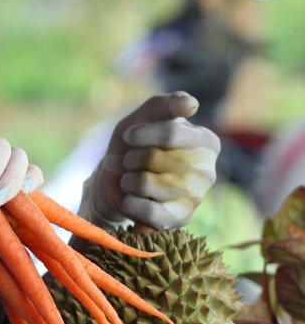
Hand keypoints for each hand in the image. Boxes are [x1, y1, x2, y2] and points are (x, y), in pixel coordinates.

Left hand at [79, 91, 219, 229]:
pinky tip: (134, 199)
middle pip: (153, 158)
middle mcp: (208, 171)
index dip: (140, 134)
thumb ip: (164, 104)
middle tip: (132, 162)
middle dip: (131, 158)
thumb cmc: (134, 144)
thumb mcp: (143, 117)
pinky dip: (130, 202)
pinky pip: (147, 211)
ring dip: (128, 179)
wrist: (116, 181)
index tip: (129, 136)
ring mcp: (196, 198)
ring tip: (134, 180)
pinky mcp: (180, 220)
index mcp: (206, 142)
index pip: (171, 134)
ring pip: (145, 183)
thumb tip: (191, 103)